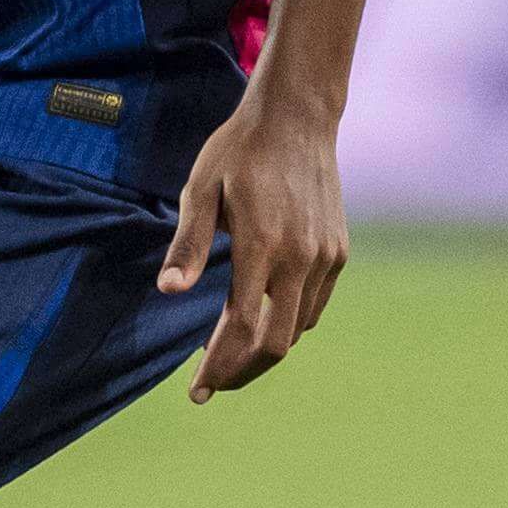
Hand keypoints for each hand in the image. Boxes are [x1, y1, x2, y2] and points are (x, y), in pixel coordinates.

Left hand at [156, 89, 347, 402]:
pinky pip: (314, 306)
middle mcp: (300, 257)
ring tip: (228, 352)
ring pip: (298, 328)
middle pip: (275, 343)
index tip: (198, 391)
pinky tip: (262, 320)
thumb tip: (169, 291)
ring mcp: (325, 257)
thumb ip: (188, 243)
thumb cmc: (239, 150)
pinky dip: (288, 324)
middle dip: (241, 371)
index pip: (240, 328)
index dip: (218, 366)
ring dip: (263, 349)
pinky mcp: (338, 252)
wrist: (298, 116)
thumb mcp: (201, 190)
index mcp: (262, 245)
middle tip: (212, 383)